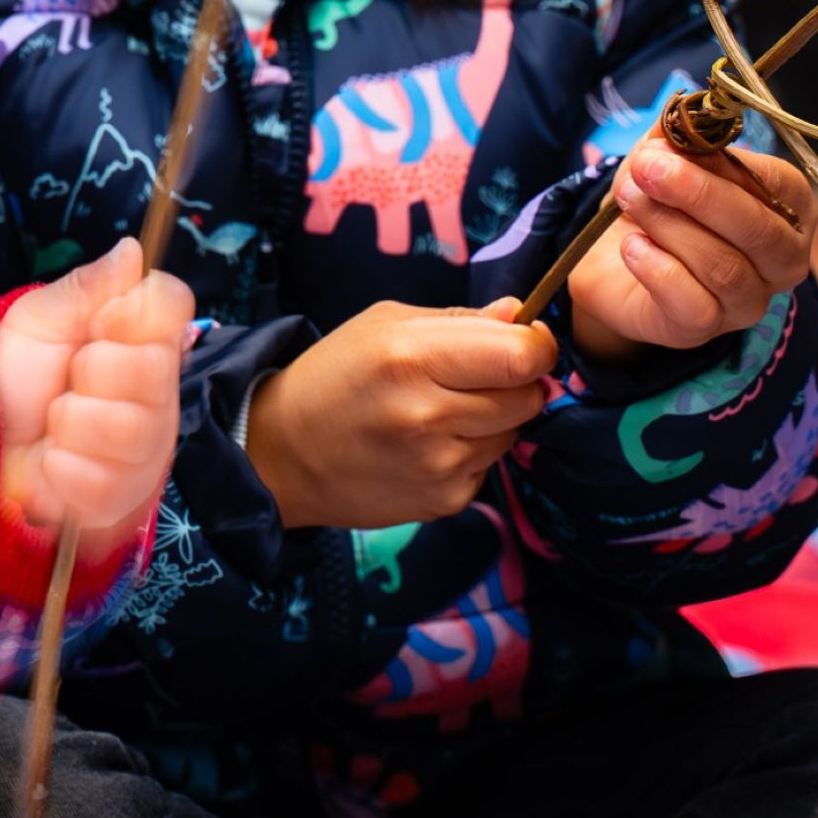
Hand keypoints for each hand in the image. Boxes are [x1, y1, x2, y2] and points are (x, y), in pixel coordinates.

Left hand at [0, 238, 190, 553]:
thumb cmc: (13, 380)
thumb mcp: (36, 322)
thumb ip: (85, 289)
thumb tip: (132, 251)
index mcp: (140, 340)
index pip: (172, 303)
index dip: (130, 310)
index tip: (95, 325)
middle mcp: (156, 393)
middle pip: (152, 366)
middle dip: (90, 371)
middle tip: (67, 380)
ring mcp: (146, 449)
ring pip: (127, 426)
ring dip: (70, 421)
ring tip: (54, 425)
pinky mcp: (124, 499)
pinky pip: (101, 478)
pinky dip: (60, 467)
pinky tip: (52, 462)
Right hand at [246, 299, 553, 530]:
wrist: (282, 454)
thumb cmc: (333, 376)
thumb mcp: (383, 324)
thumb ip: (458, 319)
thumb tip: (520, 317)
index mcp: (410, 357)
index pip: (522, 355)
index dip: (535, 346)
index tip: (523, 342)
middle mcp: (428, 414)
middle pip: (528, 396)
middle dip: (515, 382)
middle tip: (474, 378)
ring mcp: (438, 465)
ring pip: (513, 432)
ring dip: (492, 419)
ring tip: (440, 413)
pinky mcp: (443, 501)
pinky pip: (488, 466)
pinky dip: (470, 453)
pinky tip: (427, 446)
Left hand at [567, 143, 814, 361]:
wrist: (612, 261)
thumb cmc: (657, 203)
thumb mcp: (661, 158)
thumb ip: (675, 135)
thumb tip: (681, 114)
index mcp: (787, 207)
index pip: (779, 185)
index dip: (724, 164)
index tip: (669, 146)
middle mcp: (782, 258)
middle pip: (758, 230)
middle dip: (696, 194)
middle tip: (645, 168)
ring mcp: (749, 299)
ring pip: (723, 266)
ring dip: (667, 225)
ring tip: (628, 199)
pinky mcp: (705, 328)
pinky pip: (692, 302)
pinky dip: (656, 268)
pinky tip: (632, 246)